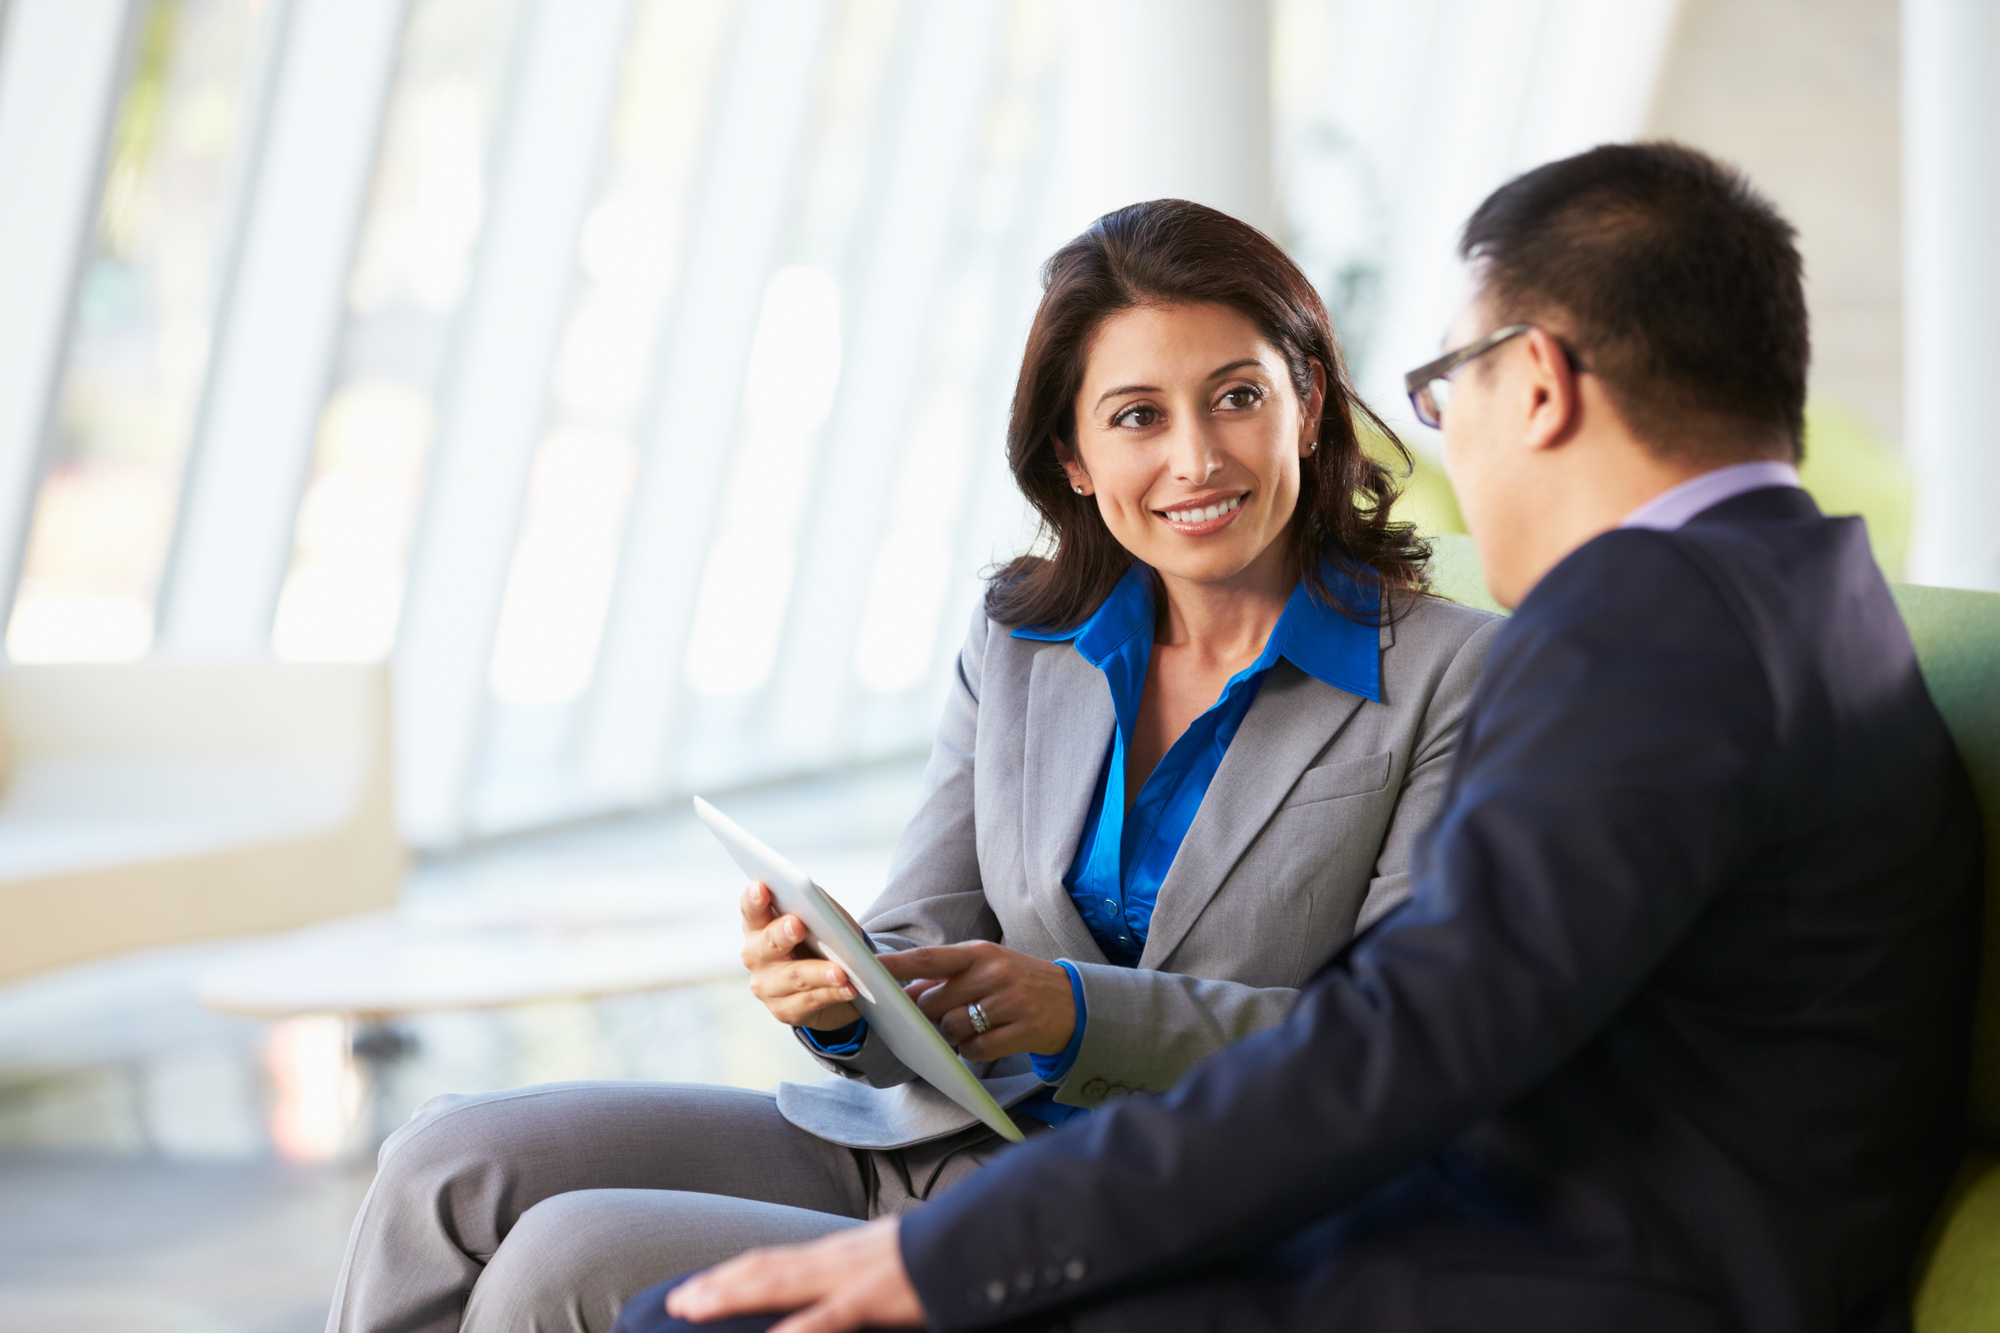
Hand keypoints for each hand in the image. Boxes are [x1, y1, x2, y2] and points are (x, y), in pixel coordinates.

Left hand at [665, 1218, 922, 1331]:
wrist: (972, 1240)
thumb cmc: (934, 1257)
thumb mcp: (886, 1260)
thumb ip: (853, 1274)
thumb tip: (829, 1291)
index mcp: (837, 1251)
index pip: (774, 1259)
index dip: (733, 1273)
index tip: (697, 1286)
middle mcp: (834, 1257)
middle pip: (764, 1268)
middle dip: (717, 1285)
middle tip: (676, 1302)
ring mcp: (849, 1275)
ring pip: (779, 1283)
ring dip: (731, 1295)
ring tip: (694, 1310)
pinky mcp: (870, 1298)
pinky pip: (824, 1318)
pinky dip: (793, 1331)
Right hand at [739, 881, 858, 1030]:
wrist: (833, 981)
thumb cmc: (823, 940)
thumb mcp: (824, 919)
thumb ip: (820, 908)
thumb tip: (825, 907)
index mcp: (759, 925)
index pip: (751, 910)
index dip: (753, 899)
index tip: (760, 887)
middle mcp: (755, 955)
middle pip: (767, 944)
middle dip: (782, 934)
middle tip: (797, 925)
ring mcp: (767, 986)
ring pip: (794, 977)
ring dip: (818, 973)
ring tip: (840, 971)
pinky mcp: (784, 1010)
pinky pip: (810, 1001)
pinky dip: (832, 993)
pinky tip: (849, 988)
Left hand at [877, 941, 1074, 1061]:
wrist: (1075, 1001)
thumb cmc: (1019, 982)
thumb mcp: (987, 967)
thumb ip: (947, 976)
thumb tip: (904, 995)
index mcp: (980, 953)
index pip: (928, 959)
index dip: (895, 966)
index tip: (867, 970)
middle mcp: (994, 973)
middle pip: (935, 1003)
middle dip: (927, 1017)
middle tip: (938, 1018)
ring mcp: (1011, 1002)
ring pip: (954, 1029)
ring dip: (952, 1036)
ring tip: (970, 1028)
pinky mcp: (1025, 1031)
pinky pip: (978, 1050)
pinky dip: (973, 1053)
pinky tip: (987, 1042)